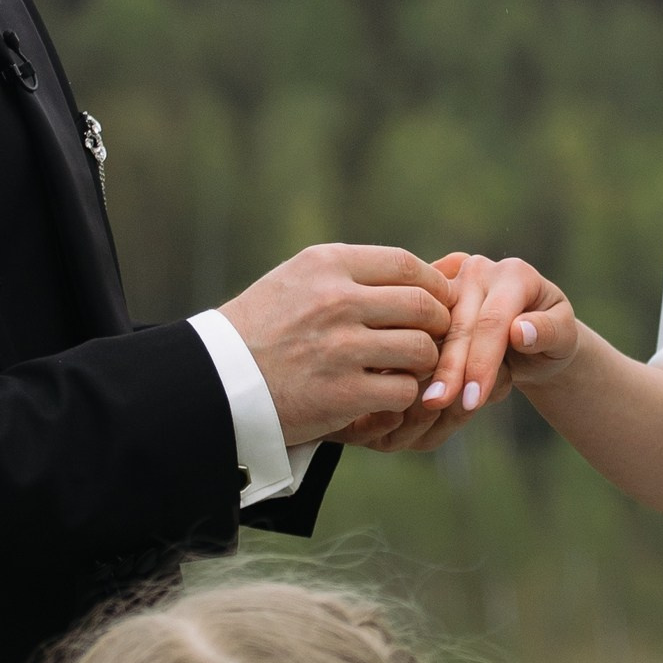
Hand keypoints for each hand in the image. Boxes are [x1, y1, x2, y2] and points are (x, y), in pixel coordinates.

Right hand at [221, 246, 451, 444]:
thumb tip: (444, 267)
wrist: (217, 380)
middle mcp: (334, 301)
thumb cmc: (264, 328)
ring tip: (407, 368)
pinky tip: (385, 395)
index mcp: (325, 265)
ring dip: (423, 362)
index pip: (405, 265)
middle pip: (422, 306)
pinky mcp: (342, 393)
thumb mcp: (301, 281)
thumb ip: (359, 275)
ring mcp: (340, 348)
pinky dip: (402, 396)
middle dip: (438, 324)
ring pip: (421, 350)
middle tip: (433, 338)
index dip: (433, 285)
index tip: (436, 301)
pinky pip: (403, 391)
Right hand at [411, 252, 581, 427]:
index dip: (481, 362)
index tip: (473, 400)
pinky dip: (421, 357)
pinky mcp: (432, 297)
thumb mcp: (565, 339)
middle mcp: (479, 270)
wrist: (532, 338)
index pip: (493, 321)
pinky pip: (421, 327)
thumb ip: (549, 332)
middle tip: (439, 404)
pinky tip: (417, 385)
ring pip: (435, 327)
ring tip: (426, 400)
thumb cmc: (552, 340)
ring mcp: (452, 280)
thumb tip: (520, 331)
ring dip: (430, 366)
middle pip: (459, 325)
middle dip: (451, 369)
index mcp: (515, 274)